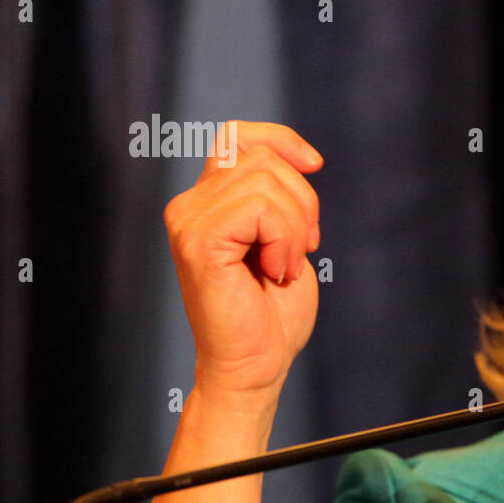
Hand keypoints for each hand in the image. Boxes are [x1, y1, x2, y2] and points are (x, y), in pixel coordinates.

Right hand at [163, 122, 322, 403]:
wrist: (255, 365)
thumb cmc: (271, 314)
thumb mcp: (285, 240)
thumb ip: (279, 197)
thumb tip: (301, 158)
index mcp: (207, 202)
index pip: (237, 136)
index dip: (281, 140)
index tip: (315, 165)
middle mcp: (189, 206)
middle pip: (262, 157)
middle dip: (302, 201)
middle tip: (302, 249)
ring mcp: (188, 221)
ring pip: (266, 180)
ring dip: (294, 226)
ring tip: (283, 266)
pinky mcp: (197, 240)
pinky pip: (260, 208)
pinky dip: (284, 239)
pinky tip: (274, 271)